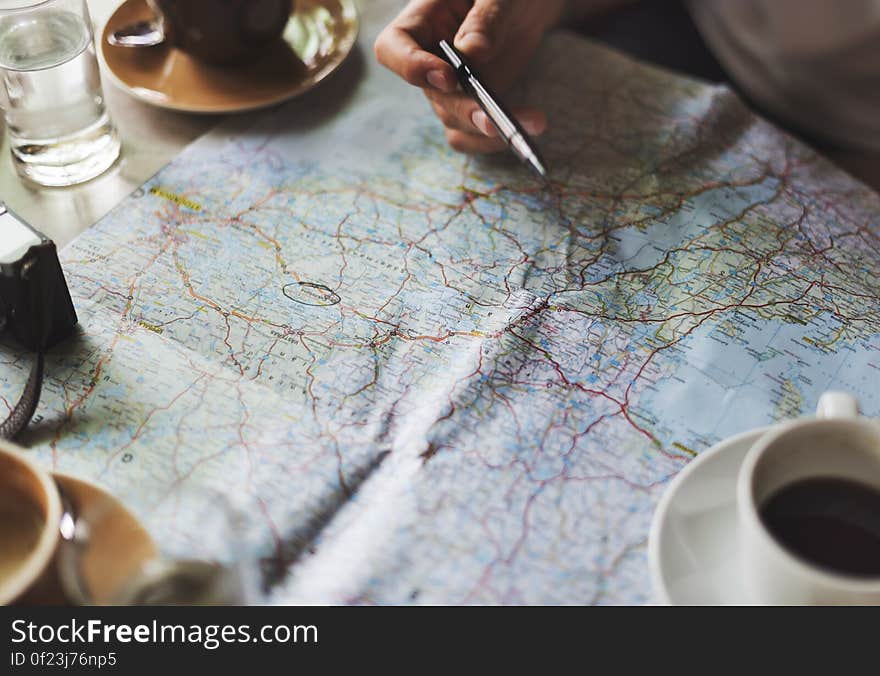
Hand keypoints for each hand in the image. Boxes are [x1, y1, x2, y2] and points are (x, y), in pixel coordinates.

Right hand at [374, 0, 566, 152]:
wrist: (524, 6)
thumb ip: (485, 19)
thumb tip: (472, 54)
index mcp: (422, 22)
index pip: (393, 49)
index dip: (412, 68)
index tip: (447, 77)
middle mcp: (428, 60)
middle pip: (433, 96)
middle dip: (465, 110)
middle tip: (493, 120)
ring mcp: (449, 88)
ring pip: (454, 121)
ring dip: (490, 130)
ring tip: (533, 121)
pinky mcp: (471, 106)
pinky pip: (473, 135)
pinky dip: (497, 140)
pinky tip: (529, 127)